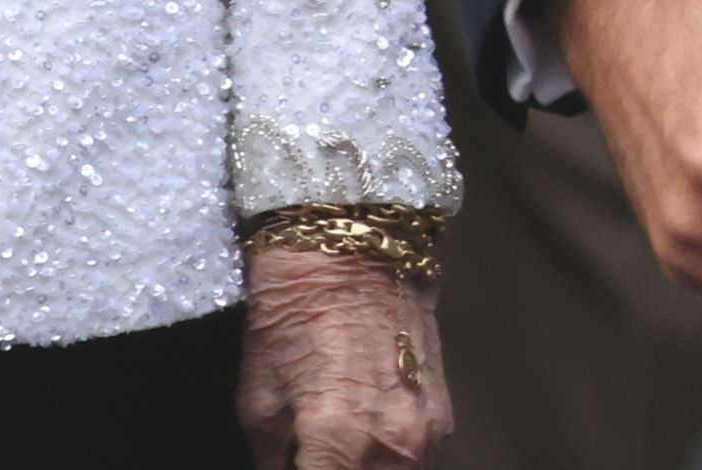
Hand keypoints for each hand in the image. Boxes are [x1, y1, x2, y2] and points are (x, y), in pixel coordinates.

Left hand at [239, 245, 446, 468]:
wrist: (352, 253)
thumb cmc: (293, 312)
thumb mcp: (257, 392)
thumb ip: (271, 456)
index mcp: (340, 441)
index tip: (289, 467)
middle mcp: (394, 446)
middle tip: (308, 456)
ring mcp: (427, 434)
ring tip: (330, 450)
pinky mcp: (443, 418)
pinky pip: (417, 460)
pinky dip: (388, 461)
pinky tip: (361, 439)